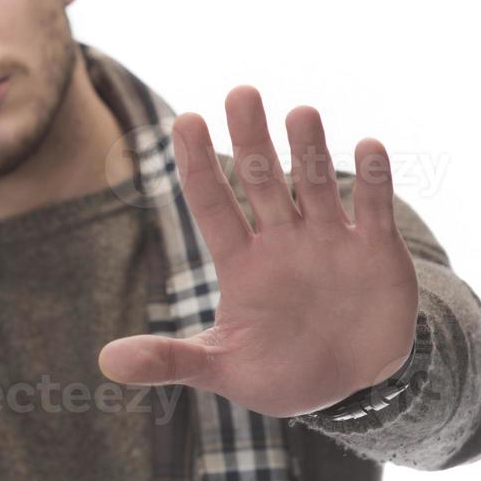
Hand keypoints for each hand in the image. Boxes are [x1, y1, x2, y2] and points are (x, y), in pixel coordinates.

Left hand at [97, 87, 418, 417]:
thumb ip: (170, 360)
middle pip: (262, 180)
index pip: (213, 202)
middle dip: (251, 139)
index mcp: (240, 262)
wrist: (351, 388)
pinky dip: (374, 179)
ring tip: (300, 113)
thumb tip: (105, 362)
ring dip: (309, 150)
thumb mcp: (222, 370)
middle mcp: (282, 240)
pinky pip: (373, 208)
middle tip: (240, 92)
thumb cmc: (279, 373)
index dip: (199, 164)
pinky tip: (369, 145)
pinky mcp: (375, 251)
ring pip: (315, 184)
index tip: (185, 120)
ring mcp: (329, 240)